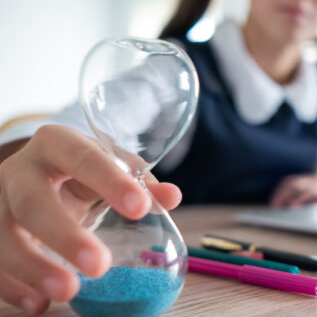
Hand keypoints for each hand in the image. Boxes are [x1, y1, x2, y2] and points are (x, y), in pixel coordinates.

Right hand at [0, 125, 181, 314]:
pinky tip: (38, 303)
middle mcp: (19, 170)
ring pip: (2, 235)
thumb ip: (140, 181)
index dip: (110, 181)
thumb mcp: (110, 166)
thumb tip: (172, 198)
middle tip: (100, 265)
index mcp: (57, 144)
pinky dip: (12, 286)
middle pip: (32, 201)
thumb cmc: (80, 170)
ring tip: (68, 292)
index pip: (83, 157)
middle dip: (64, 235)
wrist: (35, 173)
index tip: (139, 208)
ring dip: (33, 268)